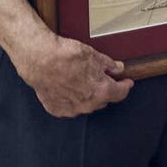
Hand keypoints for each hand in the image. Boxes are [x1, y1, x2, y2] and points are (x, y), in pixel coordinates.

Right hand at [13, 32, 132, 117]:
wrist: (40, 60)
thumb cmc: (66, 56)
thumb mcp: (95, 56)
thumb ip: (109, 65)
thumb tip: (117, 69)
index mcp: (101, 91)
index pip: (120, 93)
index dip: (125, 86)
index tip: (127, 82)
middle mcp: (87, 104)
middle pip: (103, 99)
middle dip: (105, 89)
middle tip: (101, 77)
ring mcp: (71, 109)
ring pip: (87, 104)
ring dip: (88, 95)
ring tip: (82, 80)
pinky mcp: (56, 109)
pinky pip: (70, 106)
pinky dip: (72, 99)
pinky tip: (69, 87)